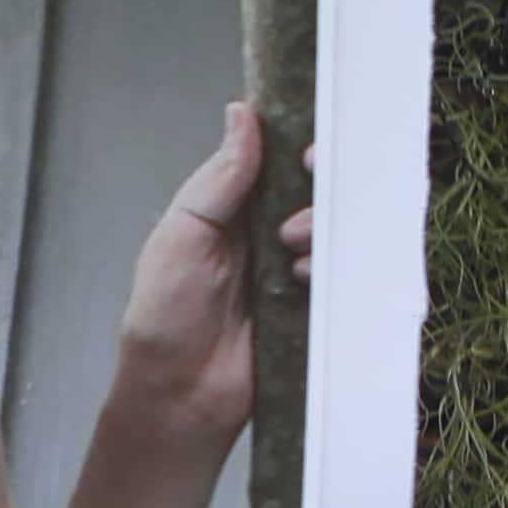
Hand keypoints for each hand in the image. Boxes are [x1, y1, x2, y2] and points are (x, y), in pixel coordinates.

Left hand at [103, 99, 313, 471]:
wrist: (181, 393)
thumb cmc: (165, 315)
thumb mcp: (183, 234)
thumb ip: (219, 178)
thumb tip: (242, 114)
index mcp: (231, 205)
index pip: (275, 159)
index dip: (297, 144)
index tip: (306, 148)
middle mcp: (266, 230)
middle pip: (315, 188)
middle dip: (319, 185)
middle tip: (303, 198)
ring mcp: (293, 266)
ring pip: (333, 225)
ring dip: (320, 227)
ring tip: (290, 249)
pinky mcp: (314, 302)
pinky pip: (342, 270)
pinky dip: (332, 266)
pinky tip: (306, 279)